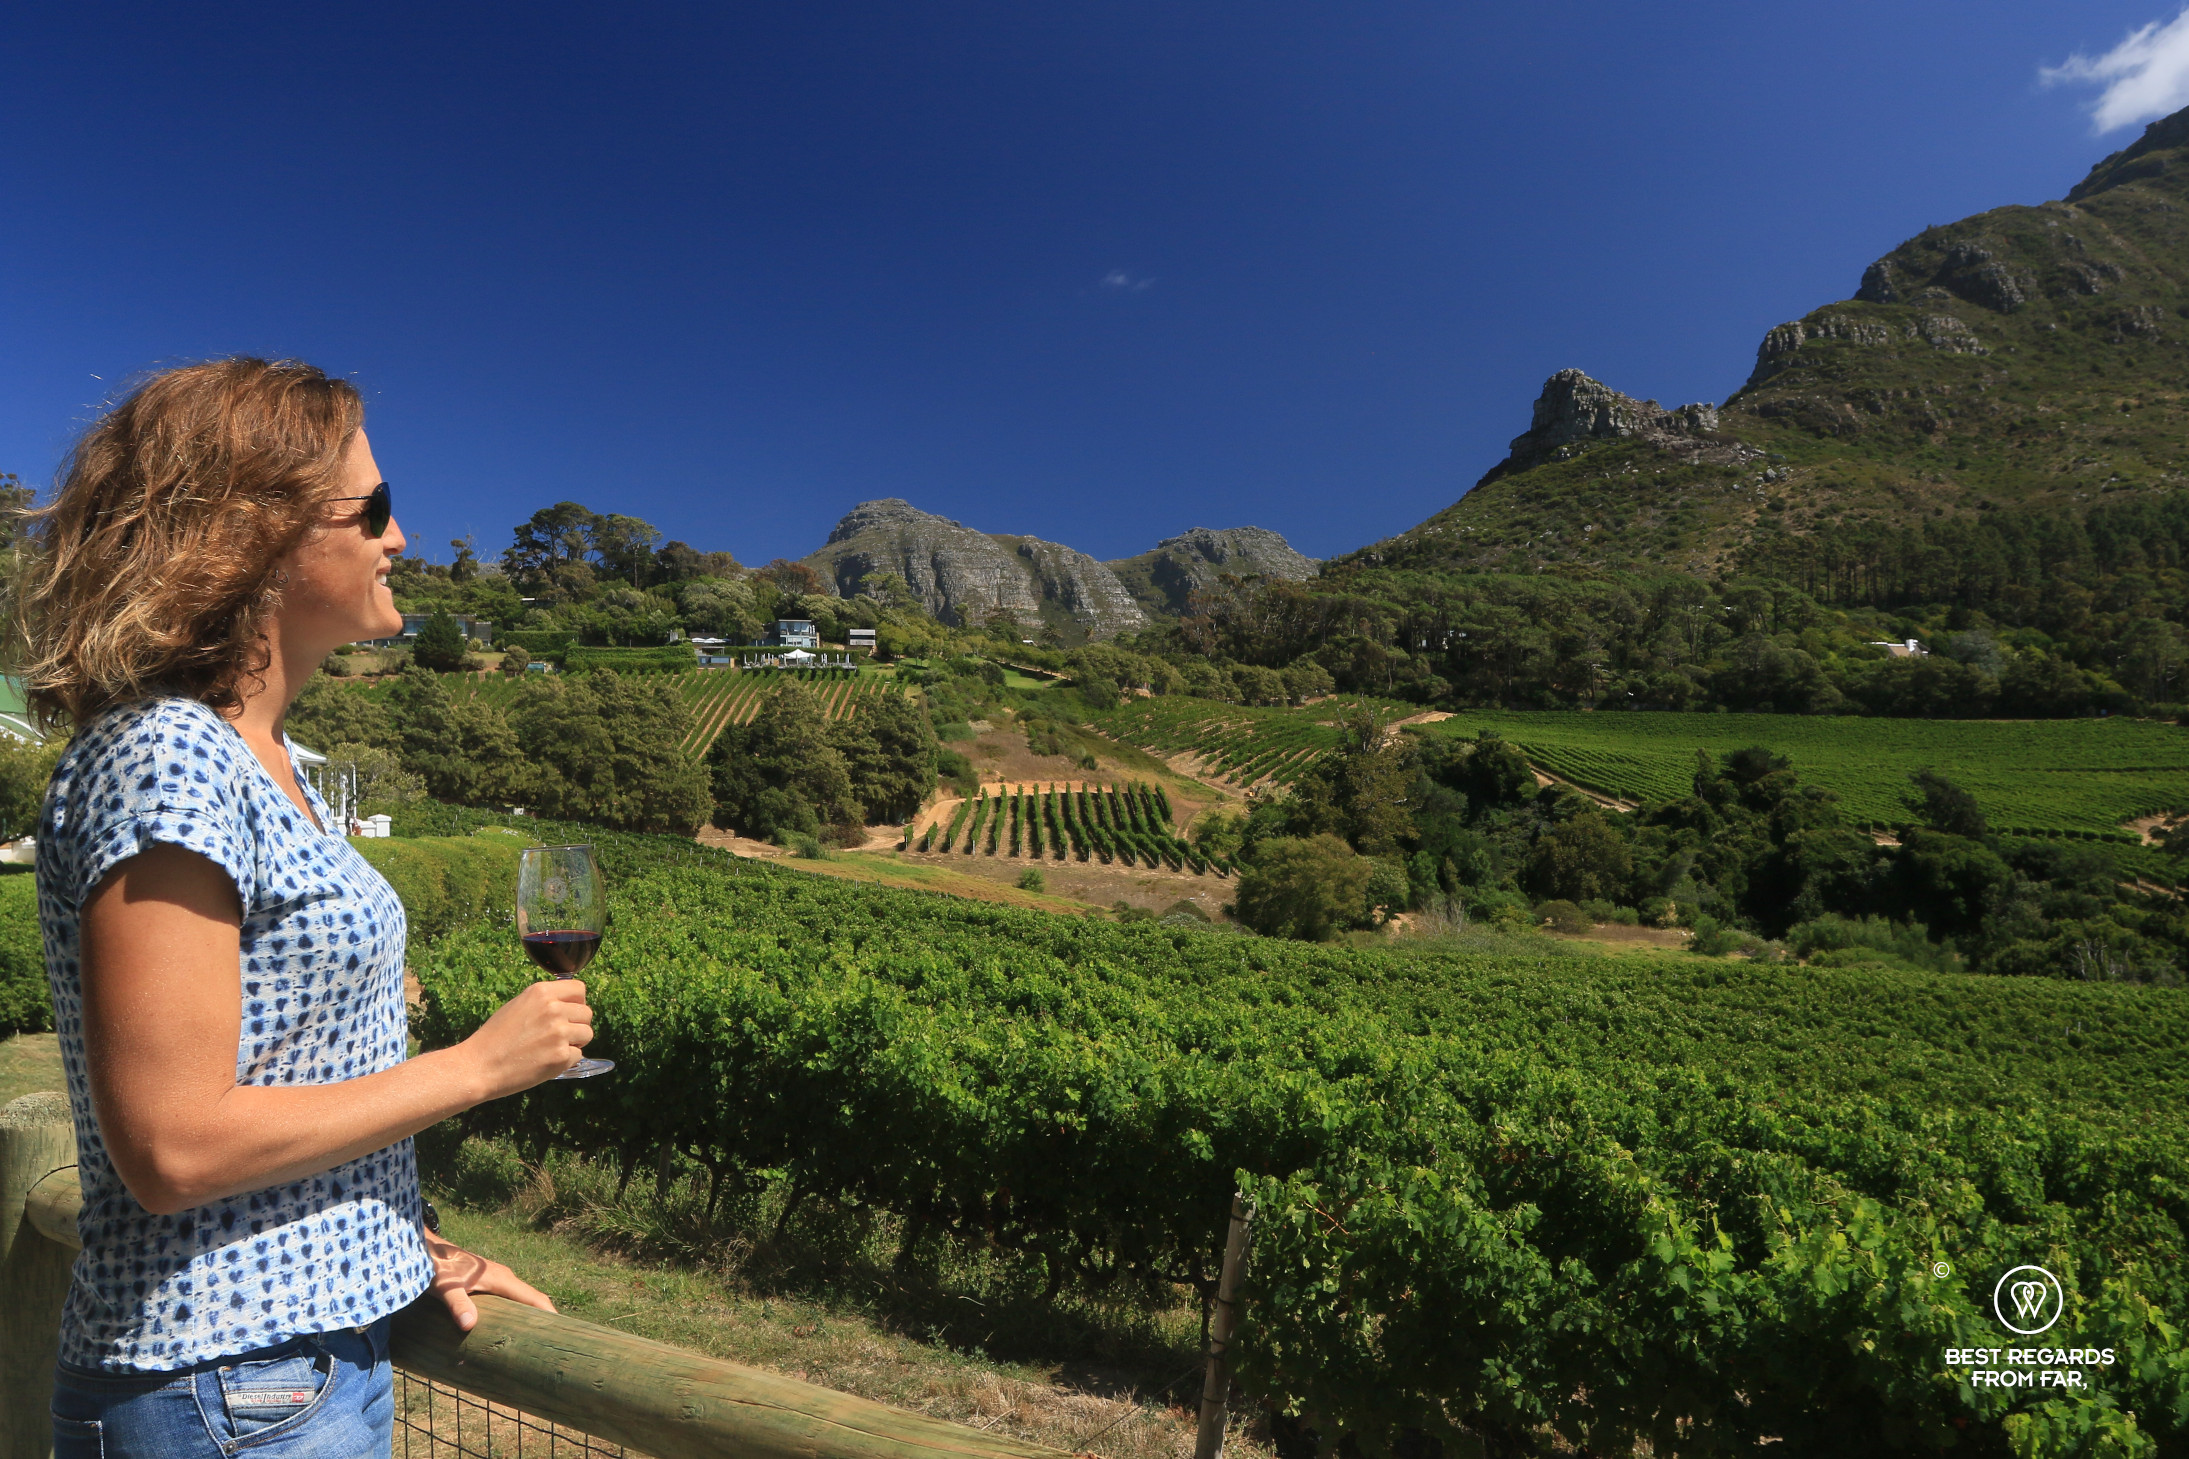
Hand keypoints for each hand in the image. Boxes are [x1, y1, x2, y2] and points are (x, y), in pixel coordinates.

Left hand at [425, 1231, 556, 1331]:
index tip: (563, 1332)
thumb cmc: (437, 1266)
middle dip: (543, 1320)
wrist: (426, 1248)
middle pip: (531, 1300)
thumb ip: (458, 1303)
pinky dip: (516, 1314)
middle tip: (550, 1345)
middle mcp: (504, 1279)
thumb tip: (470, 1325)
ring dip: (528, 1317)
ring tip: (533, 1342)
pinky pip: (509, 1300)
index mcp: (501, 1279)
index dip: (549, 1314)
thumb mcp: (445, 1287)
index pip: (534, 1298)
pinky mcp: (487, 1285)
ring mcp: (496, 1280)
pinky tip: (509, 1329)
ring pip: (520, 1300)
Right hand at [463, 979, 593, 1097]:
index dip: (576, 1003)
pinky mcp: (561, 1056)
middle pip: (587, 1013)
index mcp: (541, 992)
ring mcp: (559, 1033)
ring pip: (587, 1034)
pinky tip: (545, 1061)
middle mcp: (553, 1009)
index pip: (579, 989)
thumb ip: (545, 1002)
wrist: (479, 1066)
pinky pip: (578, 1055)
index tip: (568, 1012)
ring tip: (551, 1048)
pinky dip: (566, 1061)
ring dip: (575, 1042)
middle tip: (557, 1036)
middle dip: (576, 1024)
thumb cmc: (495, 1038)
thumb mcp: (518, 1006)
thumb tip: (570, 1004)